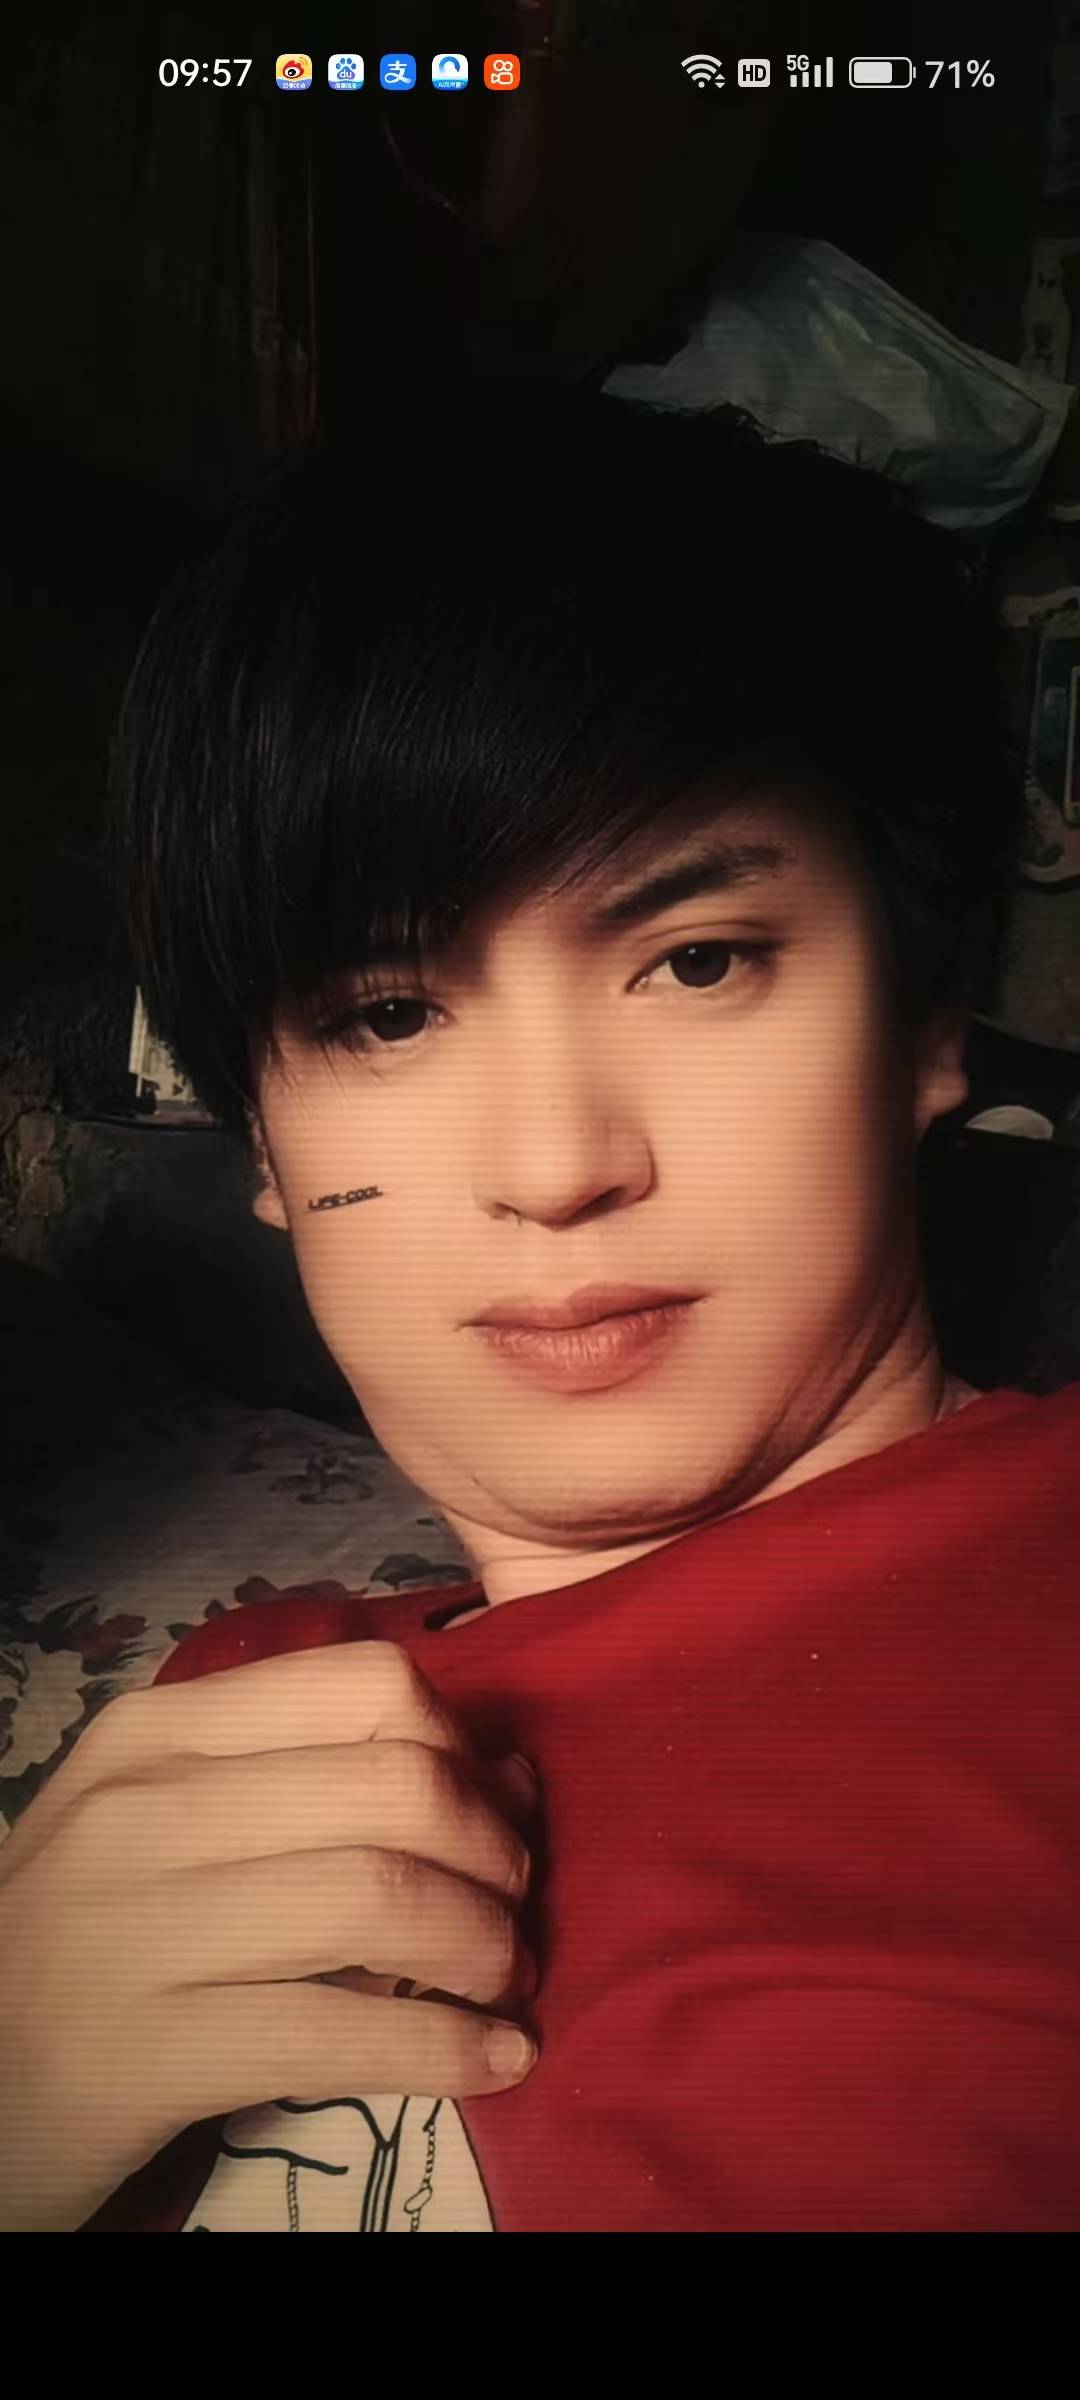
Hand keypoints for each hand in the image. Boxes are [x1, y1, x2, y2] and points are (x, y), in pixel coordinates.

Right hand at [0, 1641, 540, 2230]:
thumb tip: (509, 1772)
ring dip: (482, 1949)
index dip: (461, 1750)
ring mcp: (129, 1929)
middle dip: (493, 1855)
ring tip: (503, 1986)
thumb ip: (318, 1785)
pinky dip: (446, 2050)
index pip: (363, 1684)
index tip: (488, 1818)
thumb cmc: (92, 1944)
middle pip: (394, 1786)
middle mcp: (137, 1810)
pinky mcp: (142, 2053)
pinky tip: (491, 2063)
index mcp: (155, 1733)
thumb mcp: (173, 1832)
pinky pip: (338, 2033)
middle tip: (512, 1916)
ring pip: (378, 1896)